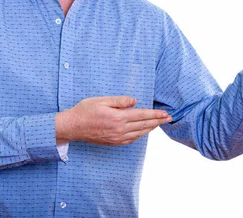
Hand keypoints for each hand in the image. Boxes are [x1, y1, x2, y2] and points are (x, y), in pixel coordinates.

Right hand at [55, 96, 171, 145]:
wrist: (73, 127)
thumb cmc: (85, 111)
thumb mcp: (102, 100)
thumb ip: (120, 101)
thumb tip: (135, 101)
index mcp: (118, 117)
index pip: (142, 115)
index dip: (155, 114)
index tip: (165, 114)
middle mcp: (120, 129)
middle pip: (144, 125)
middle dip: (157, 122)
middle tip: (169, 119)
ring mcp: (117, 137)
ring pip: (139, 134)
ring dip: (150, 129)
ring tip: (159, 124)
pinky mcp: (113, 142)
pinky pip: (131, 140)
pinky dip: (140, 135)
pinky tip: (143, 132)